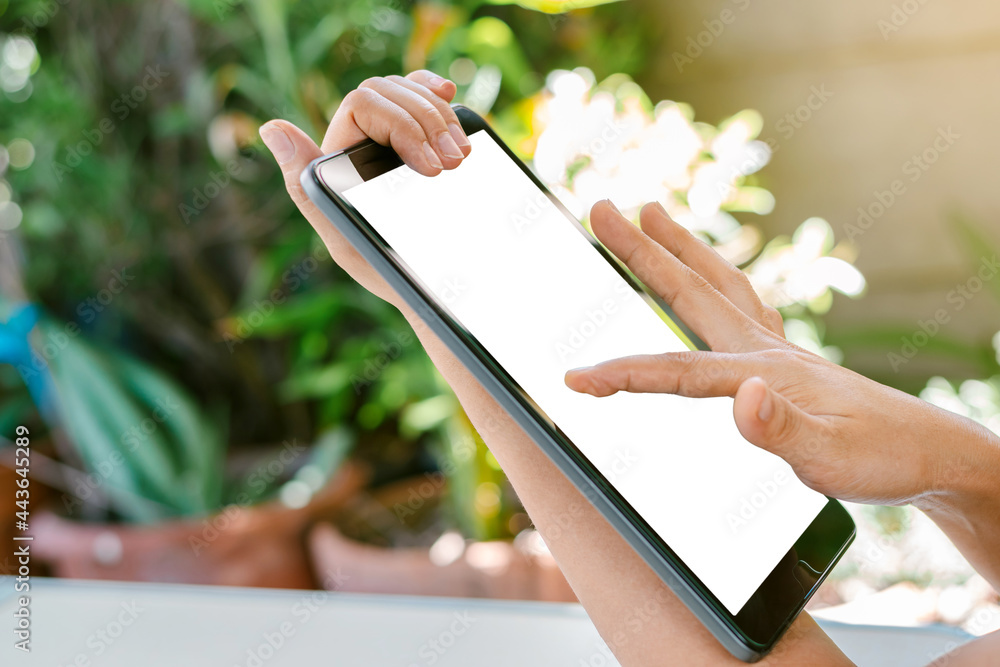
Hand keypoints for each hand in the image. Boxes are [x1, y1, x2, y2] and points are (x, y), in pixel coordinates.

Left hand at [258, 70, 471, 305]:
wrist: (433, 288)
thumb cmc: (386, 273)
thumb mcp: (345, 241)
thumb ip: (308, 189)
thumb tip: (270, 128)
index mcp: (339, 157)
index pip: (364, 103)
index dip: (402, 123)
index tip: (432, 168)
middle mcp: (361, 141)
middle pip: (389, 90)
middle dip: (428, 118)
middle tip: (454, 163)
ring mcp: (393, 138)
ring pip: (410, 89)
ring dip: (441, 114)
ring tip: (461, 156)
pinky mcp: (422, 142)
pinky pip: (425, 98)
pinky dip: (438, 95)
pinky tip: (452, 97)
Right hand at [564, 201, 993, 506]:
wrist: (931, 453)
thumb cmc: (881, 459)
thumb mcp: (831, 459)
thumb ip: (783, 431)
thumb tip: (741, 398)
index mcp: (765, 372)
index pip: (679, 369)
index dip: (624, 373)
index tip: (576, 376)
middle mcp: (764, 349)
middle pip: (690, 291)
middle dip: (641, 250)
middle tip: (603, 209)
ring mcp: (776, 348)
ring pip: (717, 285)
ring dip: (678, 248)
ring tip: (652, 214)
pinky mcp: (785, 358)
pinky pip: (741, 303)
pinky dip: (716, 279)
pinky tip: (710, 278)